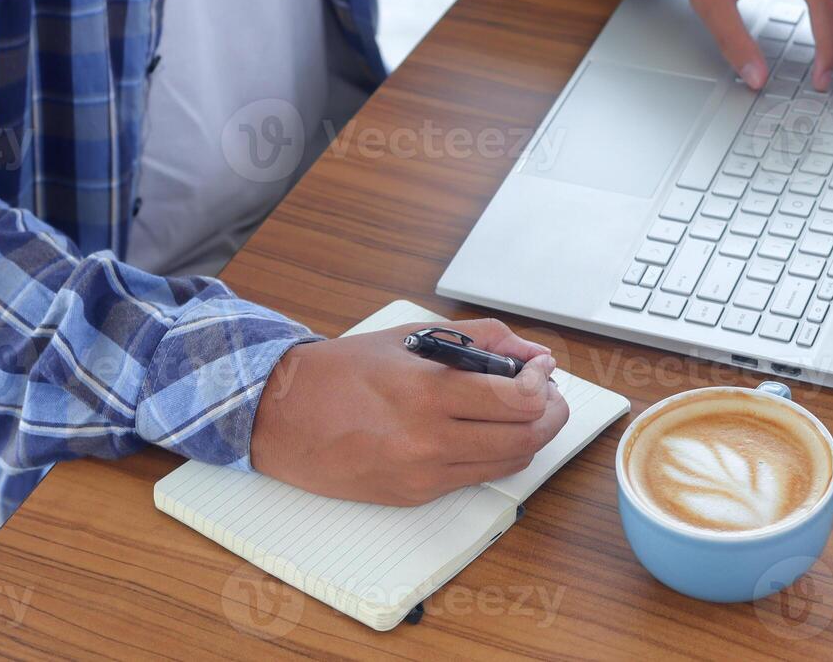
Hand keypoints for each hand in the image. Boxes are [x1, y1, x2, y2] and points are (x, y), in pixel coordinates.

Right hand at [250, 319, 567, 504]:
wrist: (282, 416)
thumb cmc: (343, 371)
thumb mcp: (412, 338)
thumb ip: (481, 340)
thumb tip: (533, 356)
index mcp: (427, 392)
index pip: (519, 402)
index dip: (544, 385)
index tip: (542, 371)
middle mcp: (428, 440)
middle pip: (526, 438)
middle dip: (551, 414)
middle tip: (547, 394)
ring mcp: (422, 474)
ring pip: (509, 463)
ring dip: (528, 436)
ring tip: (519, 410)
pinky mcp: (414, 495)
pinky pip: (477, 478)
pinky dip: (495, 455)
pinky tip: (485, 432)